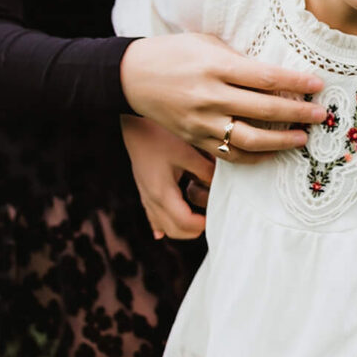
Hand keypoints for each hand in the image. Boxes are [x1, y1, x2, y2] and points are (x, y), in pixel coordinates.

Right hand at [120, 116, 214, 239]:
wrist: (134, 124)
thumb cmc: (161, 136)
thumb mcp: (188, 152)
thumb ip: (206, 172)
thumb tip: (222, 186)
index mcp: (162, 192)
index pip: (184, 223)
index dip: (202, 224)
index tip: (217, 215)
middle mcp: (151, 199)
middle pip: (174, 231)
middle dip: (194, 229)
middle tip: (211, 217)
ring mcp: (146, 196)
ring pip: (163, 226)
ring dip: (182, 226)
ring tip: (198, 215)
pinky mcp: (144, 191)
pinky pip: (153, 217)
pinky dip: (163, 224)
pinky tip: (163, 232)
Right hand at [121, 33, 326, 158]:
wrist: (133, 76)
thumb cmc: (175, 53)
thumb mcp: (208, 44)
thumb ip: (240, 59)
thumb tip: (278, 74)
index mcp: (216, 67)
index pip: (266, 78)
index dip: (297, 83)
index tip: (318, 85)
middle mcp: (210, 96)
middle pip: (264, 110)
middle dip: (298, 113)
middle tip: (320, 115)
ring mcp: (201, 122)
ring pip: (249, 139)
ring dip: (281, 142)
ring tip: (302, 138)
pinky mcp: (194, 139)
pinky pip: (229, 154)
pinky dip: (254, 157)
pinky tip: (272, 152)